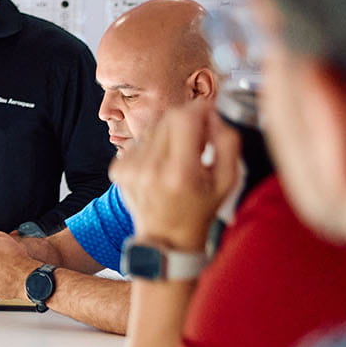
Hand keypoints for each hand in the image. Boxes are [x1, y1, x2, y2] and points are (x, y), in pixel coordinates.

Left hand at [110, 105, 241, 252]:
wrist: (165, 238)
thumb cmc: (200, 209)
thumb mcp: (227, 181)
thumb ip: (227, 144)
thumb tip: (215, 114)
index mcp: (180, 173)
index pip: (185, 117)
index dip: (200, 108)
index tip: (210, 113)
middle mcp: (151, 168)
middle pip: (168, 118)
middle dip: (187, 119)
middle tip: (199, 136)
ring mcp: (130, 168)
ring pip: (153, 127)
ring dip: (170, 132)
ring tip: (181, 154)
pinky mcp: (118, 168)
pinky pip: (140, 141)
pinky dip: (154, 145)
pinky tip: (162, 164)